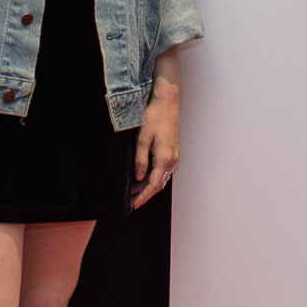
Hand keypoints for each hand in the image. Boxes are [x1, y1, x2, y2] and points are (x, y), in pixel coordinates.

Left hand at [131, 86, 179, 209]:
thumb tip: (138, 177)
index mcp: (165, 158)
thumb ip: (140, 160)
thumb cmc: (155, 116)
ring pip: (162, 177)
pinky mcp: (173, 150)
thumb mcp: (142, 139)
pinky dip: (155, 176)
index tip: (134, 204)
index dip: (143, 196)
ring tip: (135, 189)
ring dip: (150, 185)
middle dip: (146, 193)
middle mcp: (172, 159)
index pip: (154, 185)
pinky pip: (165, 170)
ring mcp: (174, 155)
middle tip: (132, 199)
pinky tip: (144, 175)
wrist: (167, 102)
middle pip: (160, 184)